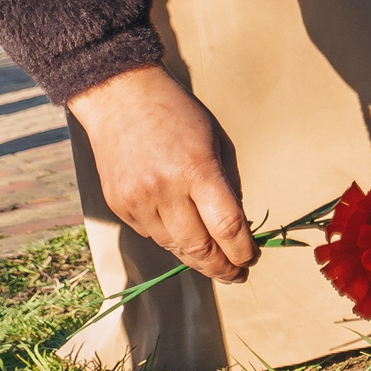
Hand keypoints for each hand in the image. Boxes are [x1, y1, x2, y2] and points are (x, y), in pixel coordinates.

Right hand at [64, 65, 256, 282]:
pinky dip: (169, 237)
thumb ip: (229, 183)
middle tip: (236, 275)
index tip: (251, 258)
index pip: (227, 227)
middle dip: (222, 268)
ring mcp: (138, 200)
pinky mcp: (119, 205)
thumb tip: (238, 226)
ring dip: (196, 257)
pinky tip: (179, 228)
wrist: (120, 96)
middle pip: (199, 248)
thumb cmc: (177, 113)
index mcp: (197, 169)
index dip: (242, 251)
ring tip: (212, 259)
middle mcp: (165, 189)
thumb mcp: (216, 140)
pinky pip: (150, 234)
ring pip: (173, 247)